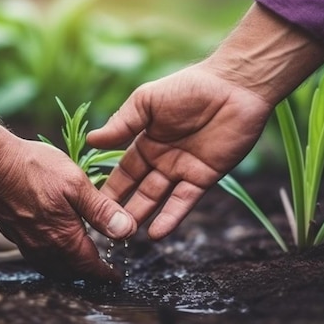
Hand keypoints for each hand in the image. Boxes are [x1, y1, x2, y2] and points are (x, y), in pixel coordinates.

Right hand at [0, 137, 136, 282]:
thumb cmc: (33, 168)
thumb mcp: (76, 183)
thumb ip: (102, 210)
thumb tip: (127, 231)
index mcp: (63, 238)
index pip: (90, 267)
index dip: (105, 274)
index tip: (115, 277)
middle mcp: (43, 248)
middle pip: (71, 272)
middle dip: (87, 273)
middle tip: (101, 268)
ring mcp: (25, 243)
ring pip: (52, 267)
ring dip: (68, 268)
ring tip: (80, 259)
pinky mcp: (13, 233)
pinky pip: (37, 257)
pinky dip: (51, 259)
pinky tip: (53, 243)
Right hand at [87, 63, 272, 239]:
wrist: (234, 87)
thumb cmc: (188, 87)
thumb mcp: (146, 101)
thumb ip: (122, 123)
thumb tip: (91, 141)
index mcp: (146, 141)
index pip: (123, 171)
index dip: (109, 189)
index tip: (90, 207)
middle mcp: (162, 160)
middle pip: (138, 190)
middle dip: (122, 209)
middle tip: (105, 230)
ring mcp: (183, 170)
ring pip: (157, 199)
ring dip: (142, 216)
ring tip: (126, 236)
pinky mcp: (204, 177)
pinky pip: (184, 201)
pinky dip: (171, 217)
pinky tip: (156, 233)